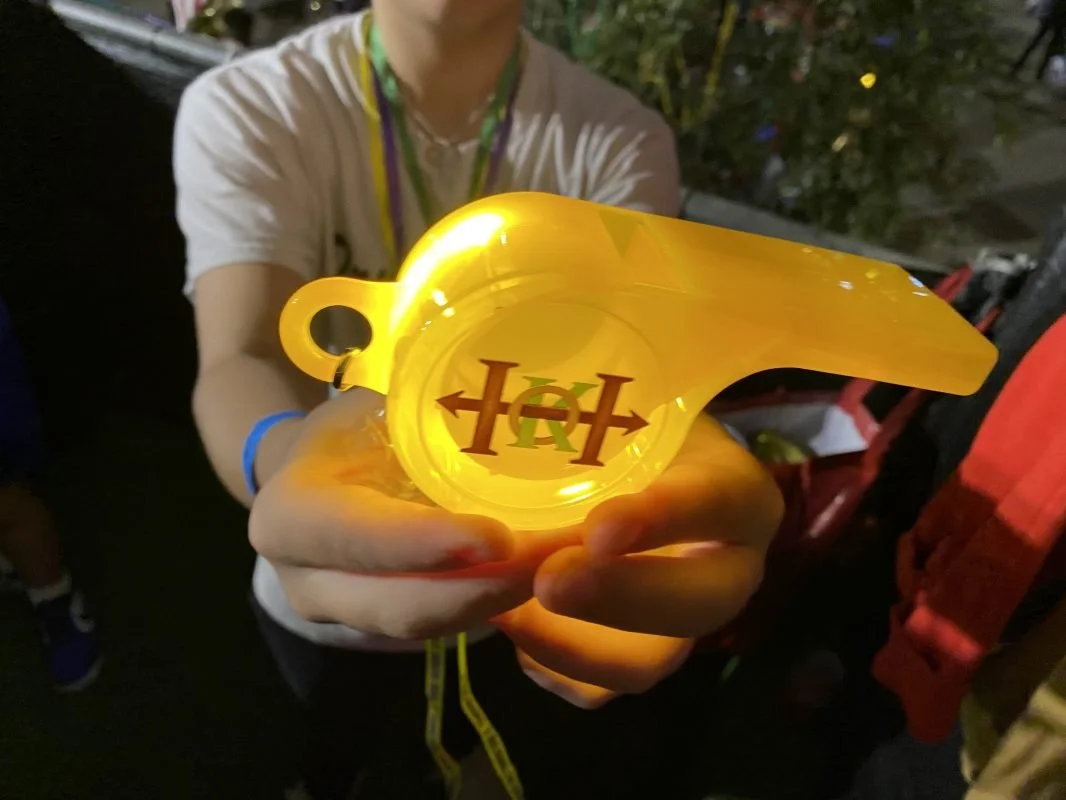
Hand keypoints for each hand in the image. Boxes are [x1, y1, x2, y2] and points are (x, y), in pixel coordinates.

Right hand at [249, 389, 575, 639]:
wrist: (312, 474)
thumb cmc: (351, 429)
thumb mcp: (371, 407)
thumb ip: (417, 412)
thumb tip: (504, 381)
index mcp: (292, 516)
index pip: (359, 538)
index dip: (429, 544)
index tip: (503, 538)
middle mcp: (307, 581)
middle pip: (402, 606)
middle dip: (488, 589)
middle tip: (563, 560)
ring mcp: (342, 617)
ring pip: (430, 627)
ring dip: (504, 602)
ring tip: (572, 570)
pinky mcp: (381, 631)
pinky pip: (445, 627)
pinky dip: (499, 605)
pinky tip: (551, 579)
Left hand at [495, 416, 782, 707]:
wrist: (639, 458)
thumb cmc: (631, 425)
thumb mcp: (627, 413)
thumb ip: (595, 429)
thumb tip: (510, 427)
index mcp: (739, 497)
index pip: (715, 505)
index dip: (662, 520)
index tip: (600, 527)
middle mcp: (730, 569)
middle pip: (697, 605)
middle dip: (618, 598)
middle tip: (548, 579)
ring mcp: (687, 624)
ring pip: (649, 662)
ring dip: (575, 644)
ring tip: (508, 608)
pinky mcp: (642, 657)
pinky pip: (602, 689)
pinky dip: (553, 666)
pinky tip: (514, 625)